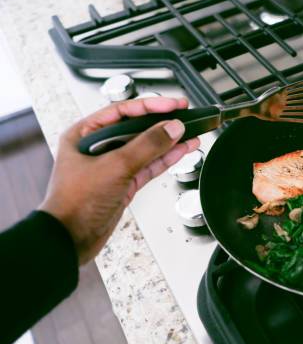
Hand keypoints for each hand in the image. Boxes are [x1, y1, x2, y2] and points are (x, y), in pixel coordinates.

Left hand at [39, 97, 199, 264]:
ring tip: (190, 133)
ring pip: (146, 148)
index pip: (123, 111)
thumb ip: (147, 145)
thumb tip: (171, 128)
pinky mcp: (124, 184)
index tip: (174, 104)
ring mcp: (112, 167)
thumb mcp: (115, 166)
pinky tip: (181, 151)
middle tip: (185, 116)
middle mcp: (98, 148)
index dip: (151, 106)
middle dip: (162, 123)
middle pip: (137, 128)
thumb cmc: (74, 202)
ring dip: (169, 142)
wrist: (70, 238)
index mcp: (85, 134)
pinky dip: (166, 159)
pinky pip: (149, 166)